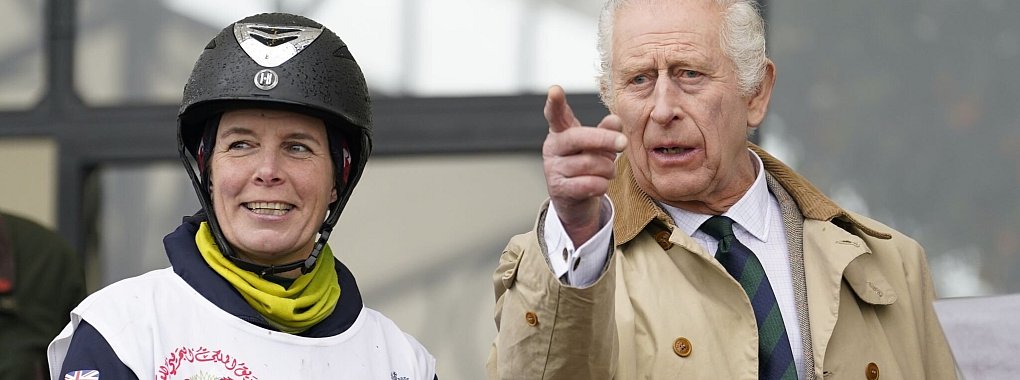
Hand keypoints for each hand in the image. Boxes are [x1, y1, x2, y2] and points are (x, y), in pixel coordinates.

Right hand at [542, 85, 626, 245]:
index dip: (555, 103)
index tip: (554, 90)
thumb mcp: (598, 146)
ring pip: (590, 164)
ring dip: (608, 168)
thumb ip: (606, 131)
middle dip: (604, 140)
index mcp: (561, 131)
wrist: (575, 200)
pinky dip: (602, 184)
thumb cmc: (587, 165)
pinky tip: (601, 184)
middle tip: (624, 142)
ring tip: (608, 171)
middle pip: (579, 138)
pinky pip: (589, 184)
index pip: (556, 114)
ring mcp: (553, 168)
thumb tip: (615, 121)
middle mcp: (552, 147)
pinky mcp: (559, 189)